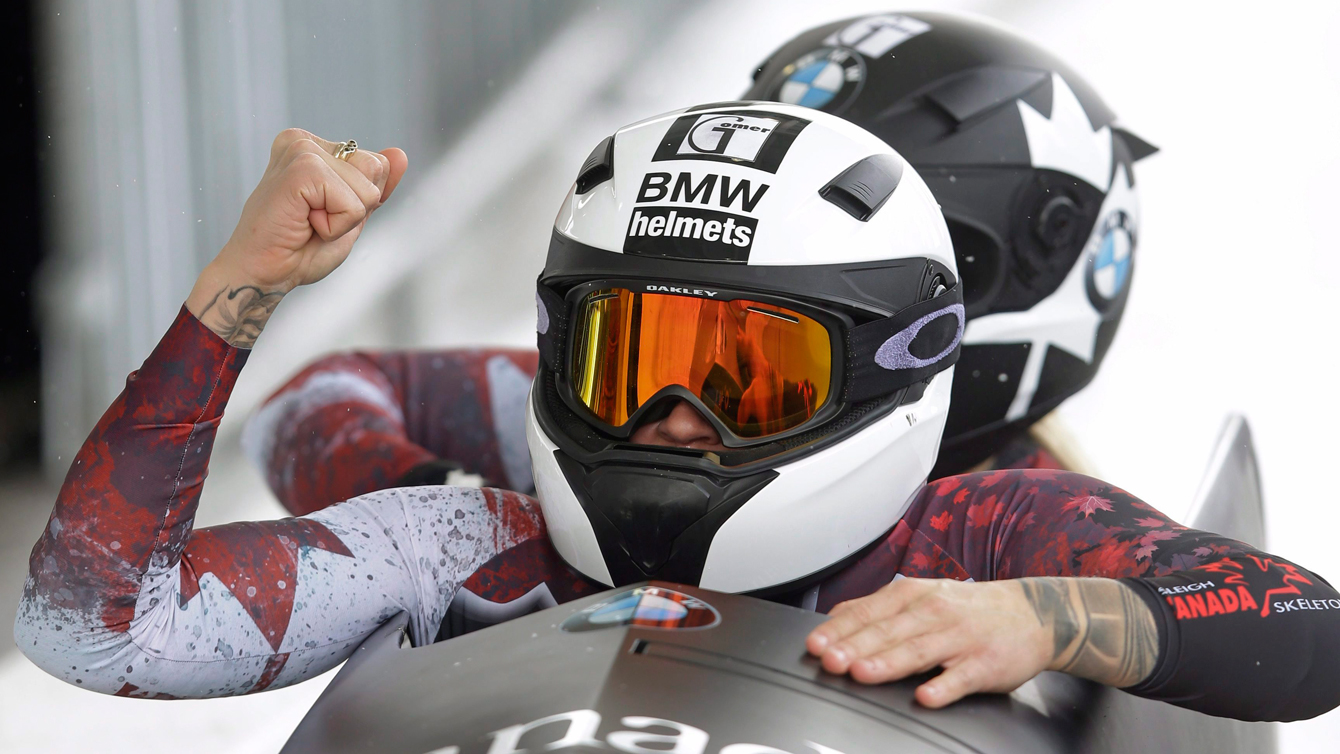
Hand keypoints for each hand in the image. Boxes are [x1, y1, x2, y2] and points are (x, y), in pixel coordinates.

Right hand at [186, 129, 408, 345]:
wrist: (263, 275)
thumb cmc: (300, 249)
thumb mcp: (351, 215)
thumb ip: (376, 184)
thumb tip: (399, 153)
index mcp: (315, 148)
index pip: (377, 164)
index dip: (360, 201)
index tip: (320, 213)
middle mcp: (305, 142)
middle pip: (376, 169)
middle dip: (356, 208)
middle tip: (313, 221)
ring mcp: (302, 151)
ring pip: (367, 189)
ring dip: (344, 220)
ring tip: (307, 223)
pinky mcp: (302, 169)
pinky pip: (353, 204)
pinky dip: (336, 227)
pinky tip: (304, 224)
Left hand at [805, 577, 1156, 707]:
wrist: (1032, 613)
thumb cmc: (966, 608)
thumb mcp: (920, 596)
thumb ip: (877, 608)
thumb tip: (833, 619)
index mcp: (912, 595)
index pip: (868, 612)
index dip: (839, 630)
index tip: (815, 645)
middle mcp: (933, 612)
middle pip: (888, 631)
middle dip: (855, 646)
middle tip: (829, 661)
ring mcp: (960, 637)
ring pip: (919, 651)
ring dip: (888, 662)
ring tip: (862, 674)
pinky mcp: (985, 663)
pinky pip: (961, 677)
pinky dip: (943, 686)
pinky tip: (925, 696)